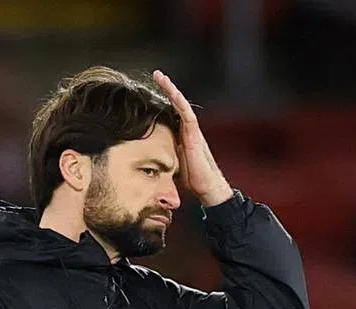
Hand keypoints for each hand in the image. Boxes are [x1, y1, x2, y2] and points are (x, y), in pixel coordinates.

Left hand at [152, 70, 233, 207]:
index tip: (152, 88)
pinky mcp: (195, 135)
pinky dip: (180, 102)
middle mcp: (188, 129)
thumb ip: (165, 153)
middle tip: (156, 74)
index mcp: (182, 134)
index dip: (163, 99)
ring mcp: (192, 131)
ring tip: (161, 77)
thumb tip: (148, 155)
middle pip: (177, 104)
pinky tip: (173, 92)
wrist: (208, 187)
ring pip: (181, 105)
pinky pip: (187, 114)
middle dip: (167, 88)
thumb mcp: (173, 162)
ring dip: (171, 90)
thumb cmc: (193, 178)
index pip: (172, 112)